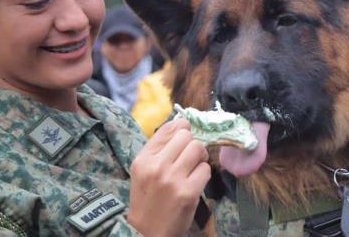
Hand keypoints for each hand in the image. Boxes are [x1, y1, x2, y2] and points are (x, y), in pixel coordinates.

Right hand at [127, 118, 210, 236]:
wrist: (147, 231)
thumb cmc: (147, 198)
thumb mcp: (143, 170)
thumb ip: (159, 148)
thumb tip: (182, 122)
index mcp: (143, 159)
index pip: (169, 128)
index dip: (182, 129)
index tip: (184, 138)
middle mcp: (157, 166)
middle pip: (186, 136)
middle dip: (192, 144)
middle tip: (189, 157)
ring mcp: (173, 179)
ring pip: (198, 149)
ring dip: (200, 157)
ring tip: (193, 168)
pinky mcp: (188, 192)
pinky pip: (206, 169)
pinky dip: (203, 174)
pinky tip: (195, 182)